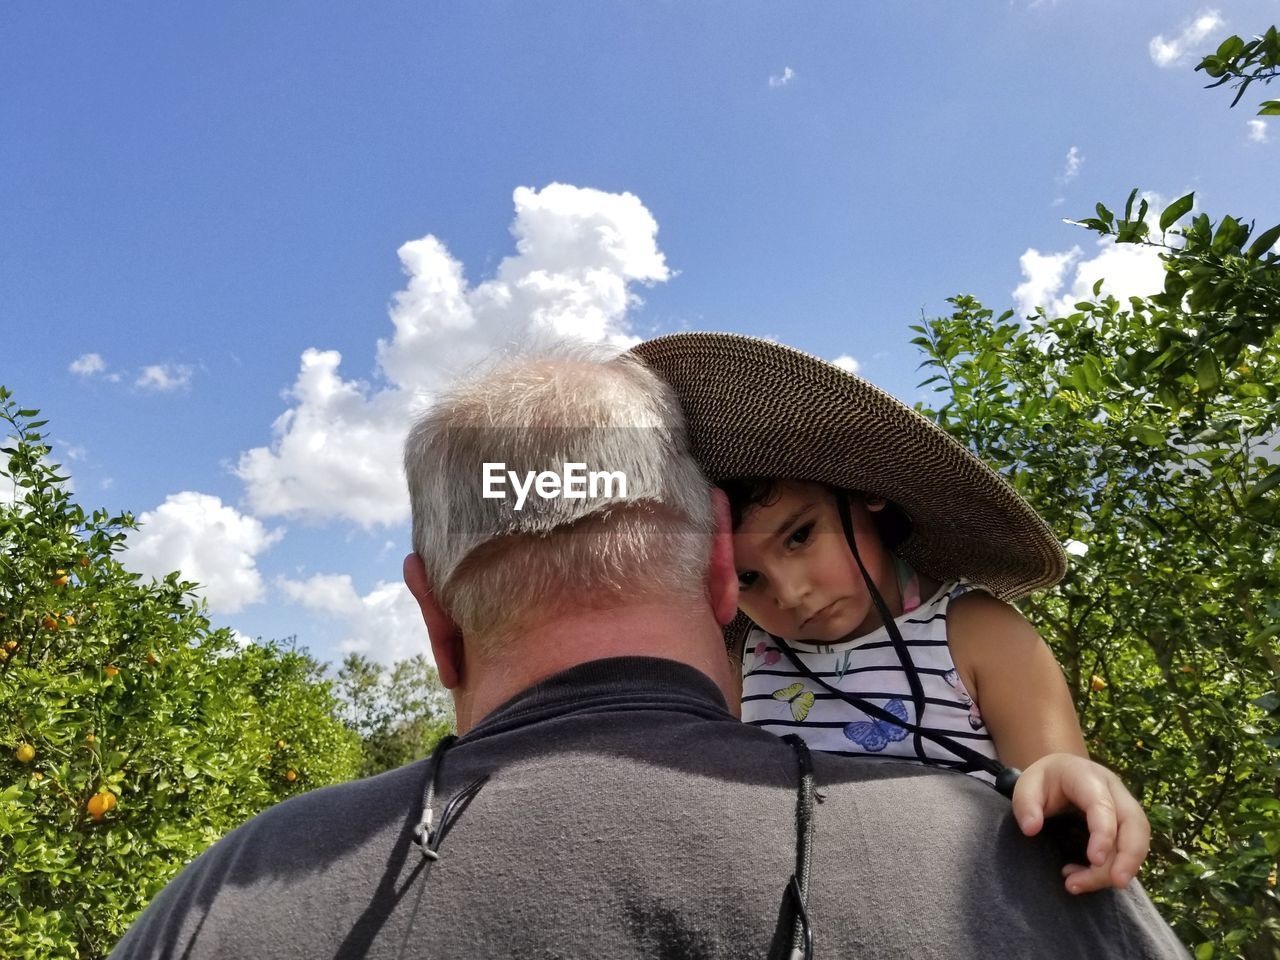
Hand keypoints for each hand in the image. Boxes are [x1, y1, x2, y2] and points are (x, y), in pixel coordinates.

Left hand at [1011, 753, 1149, 894]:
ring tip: (1079, 884)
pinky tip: (1083, 878)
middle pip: (1136, 824)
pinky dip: (1112, 868)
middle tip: (1116, 883)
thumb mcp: (1027, 785)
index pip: (1104, 806)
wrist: (1060, 772)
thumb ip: (1026, 804)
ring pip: (1138, 840)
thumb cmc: (1044, 780)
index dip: (1104, 834)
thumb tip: (1031, 829)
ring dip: (1119, 867)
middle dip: (1130, 856)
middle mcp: (1114, 791)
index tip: (1095, 860)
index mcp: (1088, 777)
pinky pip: (1130, 849)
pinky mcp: (1126, 826)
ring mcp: (1124, 808)